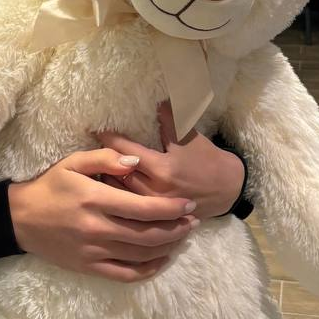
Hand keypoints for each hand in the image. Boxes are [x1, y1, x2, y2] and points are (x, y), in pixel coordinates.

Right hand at [8, 147, 198, 283]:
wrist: (19, 219)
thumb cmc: (49, 186)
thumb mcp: (72, 162)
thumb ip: (105, 159)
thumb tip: (135, 162)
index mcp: (95, 199)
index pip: (143, 208)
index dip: (171, 208)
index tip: (189, 203)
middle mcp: (98, 228)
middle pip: (148, 234)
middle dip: (176, 228)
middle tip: (193, 220)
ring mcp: (94, 251)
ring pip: (141, 255)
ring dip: (168, 247)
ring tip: (182, 236)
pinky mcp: (89, 267)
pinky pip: (125, 274)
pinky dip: (148, 270)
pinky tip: (161, 260)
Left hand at [92, 100, 244, 220]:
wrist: (228, 190)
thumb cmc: (208, 160)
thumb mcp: (189, 136)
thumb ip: (169, 118)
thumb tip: (154, 98)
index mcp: (162, 168)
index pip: (126, 151)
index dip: (109, 138)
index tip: (95, 129)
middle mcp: (155, 191)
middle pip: (117, 175)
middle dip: (103, 161)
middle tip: (90, 149)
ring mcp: (154, 209)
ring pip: (119, 194)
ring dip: (106, 180)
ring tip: (94, 168)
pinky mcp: (156, 220)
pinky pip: (128, 209)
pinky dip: (117, 197)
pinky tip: (109, 188)